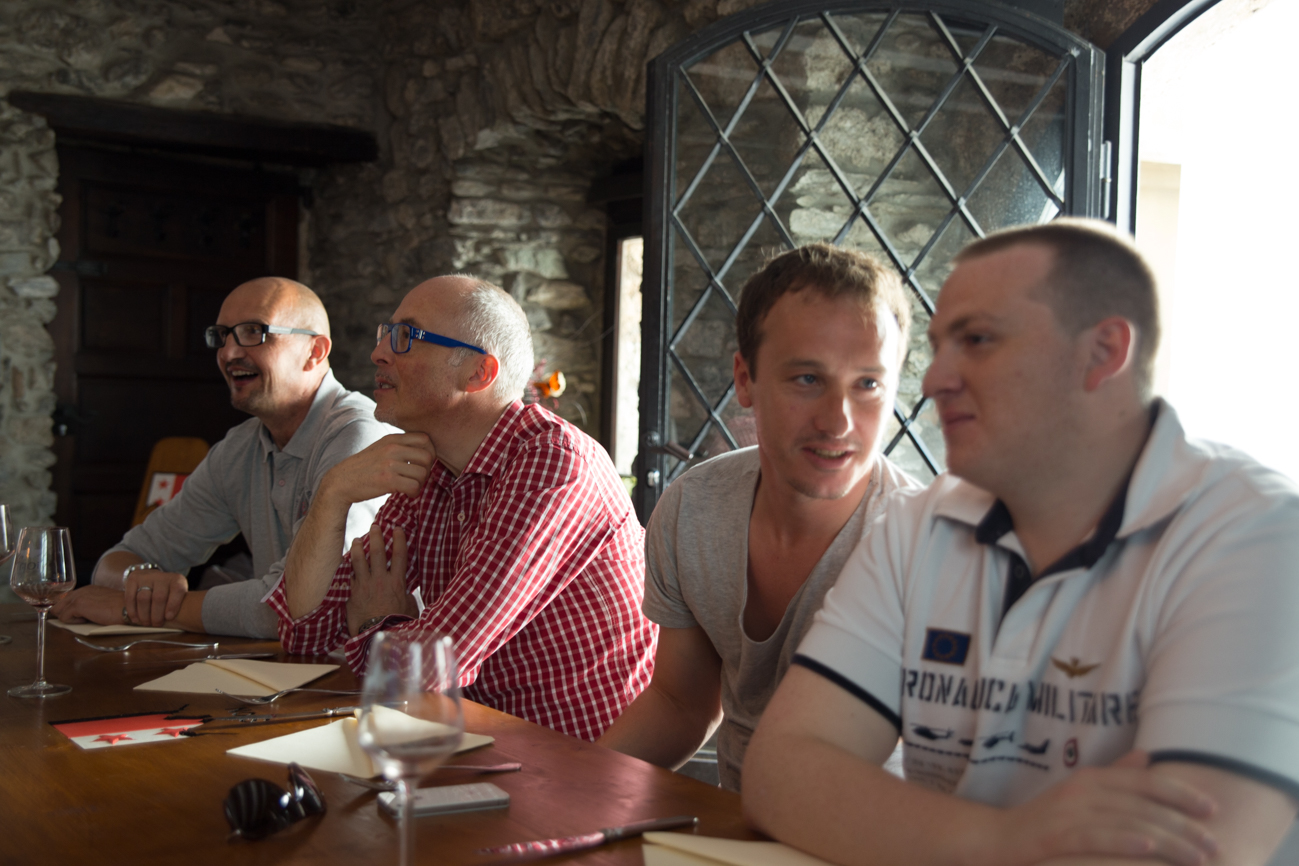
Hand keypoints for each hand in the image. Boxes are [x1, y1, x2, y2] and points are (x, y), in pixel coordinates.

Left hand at [51, 585, 129, 625]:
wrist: (129, 609)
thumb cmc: (120, 610)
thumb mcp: (102, 605)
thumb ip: (89, 606)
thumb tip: (73, 616)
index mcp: (88, 589)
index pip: (67, 599)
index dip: (66, 610)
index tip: (71, 618)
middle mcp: (82, 590)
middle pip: (59, 605)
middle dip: (63, 615)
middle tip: (76, 622)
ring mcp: (79, 596)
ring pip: (59, 611)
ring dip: (70, 619)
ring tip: (86, 620)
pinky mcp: (78, 605)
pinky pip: (64, 618)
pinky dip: (73, 622)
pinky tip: (88, 620)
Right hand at [123, 568, 188, 625]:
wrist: (151, 579)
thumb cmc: (167, 593)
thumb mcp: (177, 596)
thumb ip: (177, 605)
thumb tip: (171, 621)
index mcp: (177, 580)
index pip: (178, 589)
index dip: (173, 604)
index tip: (169, 617)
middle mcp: (162, 576)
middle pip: (159, 597)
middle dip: (157, 614)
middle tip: (156, 624)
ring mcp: (146, 576)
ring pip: (143, 598)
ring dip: (144, 614)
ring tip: (146, 623)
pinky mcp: (133, 579)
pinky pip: (130, 597)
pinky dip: (132, 610)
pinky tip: (135, 619)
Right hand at [322, 433, 434, 507]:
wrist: (341, 482)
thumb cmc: (364, 468)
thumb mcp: (381, 448)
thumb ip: (400, 446)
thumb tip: (425, 450)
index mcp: (392, 439)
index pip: (425, 438)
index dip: (430, 452)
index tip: (422, 463)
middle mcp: (392, 448)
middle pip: (428, 456)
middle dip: (427, 470)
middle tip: (417, 478)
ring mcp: (389, 464)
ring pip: (423, 473)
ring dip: (420, 483)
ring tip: (410, 486)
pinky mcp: (387, 480)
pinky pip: (414, 486)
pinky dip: (414, 493)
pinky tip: (406, 493)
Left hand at [345, 523, 416, 635]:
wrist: (378, 635)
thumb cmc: (397, 624)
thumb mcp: (409, 608)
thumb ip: (406, 597)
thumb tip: (406, 595)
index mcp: (397, 582)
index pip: (400, 555)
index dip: (399, 540)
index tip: (397, 529)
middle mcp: (380, 580)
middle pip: (378, 553)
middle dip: (377, 537)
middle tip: (375, 526)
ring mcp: (364, 586)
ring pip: (359, 561)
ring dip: (358, 548)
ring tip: (357, 540)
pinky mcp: (352, 595)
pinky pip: (348, 577)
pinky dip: (347, 569)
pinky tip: (345, 564)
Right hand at [992, 750, 1218, 865]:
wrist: (997, 840)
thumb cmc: (1044, 821)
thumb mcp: (1079, 795)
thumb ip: (1114, 776)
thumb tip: (1148, 757)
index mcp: (1092, 778)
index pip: (1145, 780)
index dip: (1181, 792)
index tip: (1213, 809)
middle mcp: (1083, 788)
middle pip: (1144, 803)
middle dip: (1184, 824)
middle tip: (1215, 844)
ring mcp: (1068, 811)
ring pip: (1129, 821)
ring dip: (1169, 839)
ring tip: (1198, 857)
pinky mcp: (1056, 834)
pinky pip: (1097, 836)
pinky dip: (1125, 840)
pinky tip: (1149, 848)